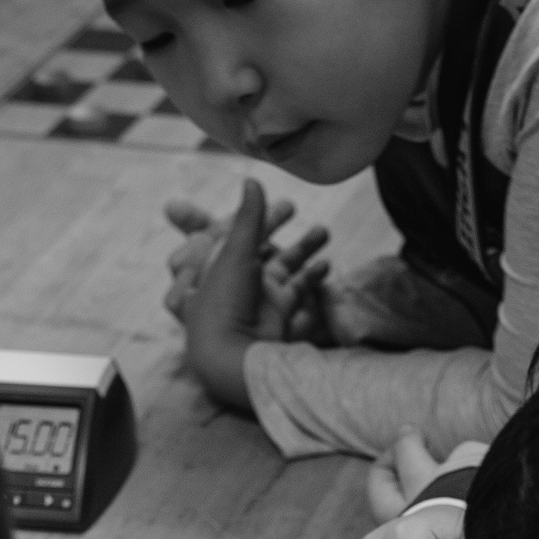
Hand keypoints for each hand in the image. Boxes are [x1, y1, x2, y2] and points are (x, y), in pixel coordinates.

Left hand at [163, 195, 330, 336]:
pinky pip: (296, 289)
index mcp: (212, 263)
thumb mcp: (234, 253)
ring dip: (301, 248)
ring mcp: (256, 297)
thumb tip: (252, 179)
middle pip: (255, 246)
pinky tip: (326, 264)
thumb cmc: (224, 304)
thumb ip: (248, 217)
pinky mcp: (276, 314)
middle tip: (292, 206)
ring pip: (281, 265)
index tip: (258, 199)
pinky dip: (311, 276)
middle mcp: (233, 280)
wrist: (238, 359)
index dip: (241, 215)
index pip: (224, 231)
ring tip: (324, 231)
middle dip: (273, 226)